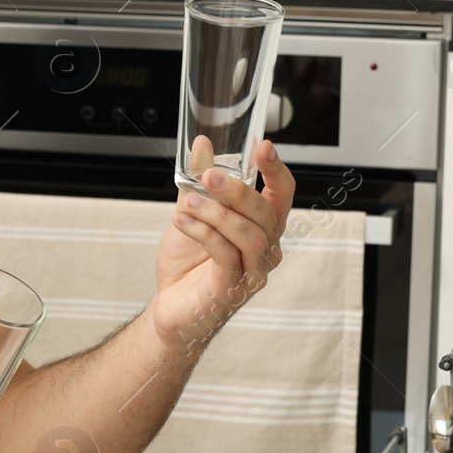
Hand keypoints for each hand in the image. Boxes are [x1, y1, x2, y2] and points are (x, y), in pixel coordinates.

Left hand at [146, 139, 295, 354]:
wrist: (171, 308)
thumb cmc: (187, 265)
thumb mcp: (191, 213)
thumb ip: (199, 181)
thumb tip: (202, 144)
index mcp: (262, 228)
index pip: (282, 196)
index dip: (277, 171)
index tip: (264, 147)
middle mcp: (265, 250)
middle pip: (265, 214)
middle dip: (238, 191)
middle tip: (210, 176)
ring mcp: (252, 272)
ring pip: (250, 235)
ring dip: (217, 214)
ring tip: (188, 204)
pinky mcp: (233, 290)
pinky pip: (227, 255)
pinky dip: (204, 233)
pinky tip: (182, 222)